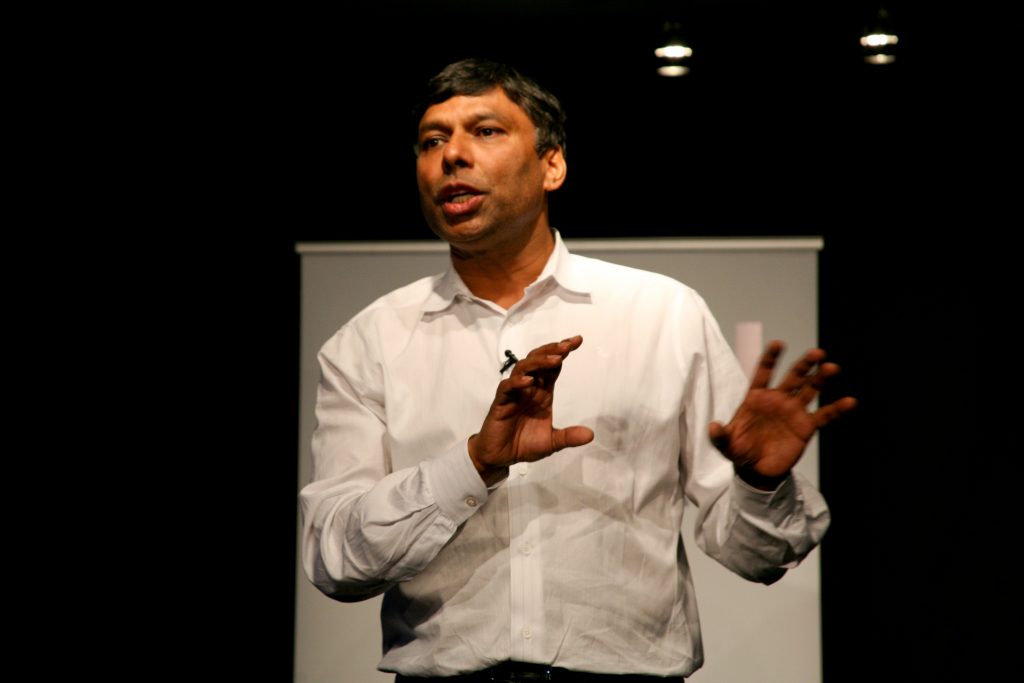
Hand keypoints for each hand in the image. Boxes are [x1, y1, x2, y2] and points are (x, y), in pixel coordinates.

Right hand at [469, 335, 594, 484]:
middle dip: (552, 351)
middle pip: (538, 361)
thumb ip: (568, 437)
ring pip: (523, 368)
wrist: (500, 458)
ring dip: (539, 362)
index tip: (577, 340)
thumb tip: (590, 435)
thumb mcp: (551, 443)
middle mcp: (528, 389)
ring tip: (555, 359)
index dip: (562, 352)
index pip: (553, 367)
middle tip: (568, 345)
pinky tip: (529, 381)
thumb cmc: (523, 445)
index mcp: (542, 393)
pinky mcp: (500, 404)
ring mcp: (513, 394)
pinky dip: (517, 382)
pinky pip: (506, 388)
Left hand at [709, 340, 856, 489]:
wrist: (756, 470)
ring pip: (810, 390)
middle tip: (816, 353)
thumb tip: (713, 427)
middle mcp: (777, 399)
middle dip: (804, 365)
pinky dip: (836, 409)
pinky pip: (823, 415)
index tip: (779, 343)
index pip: (763, 372)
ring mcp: (793, 411)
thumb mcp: (726, 445)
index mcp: (756, 397)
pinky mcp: (805, 426)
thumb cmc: (740, 451)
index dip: (771, 358)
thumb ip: (719, 436)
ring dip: (821, 379)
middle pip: (792, 377)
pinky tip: (849, 401)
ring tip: (831, 368)